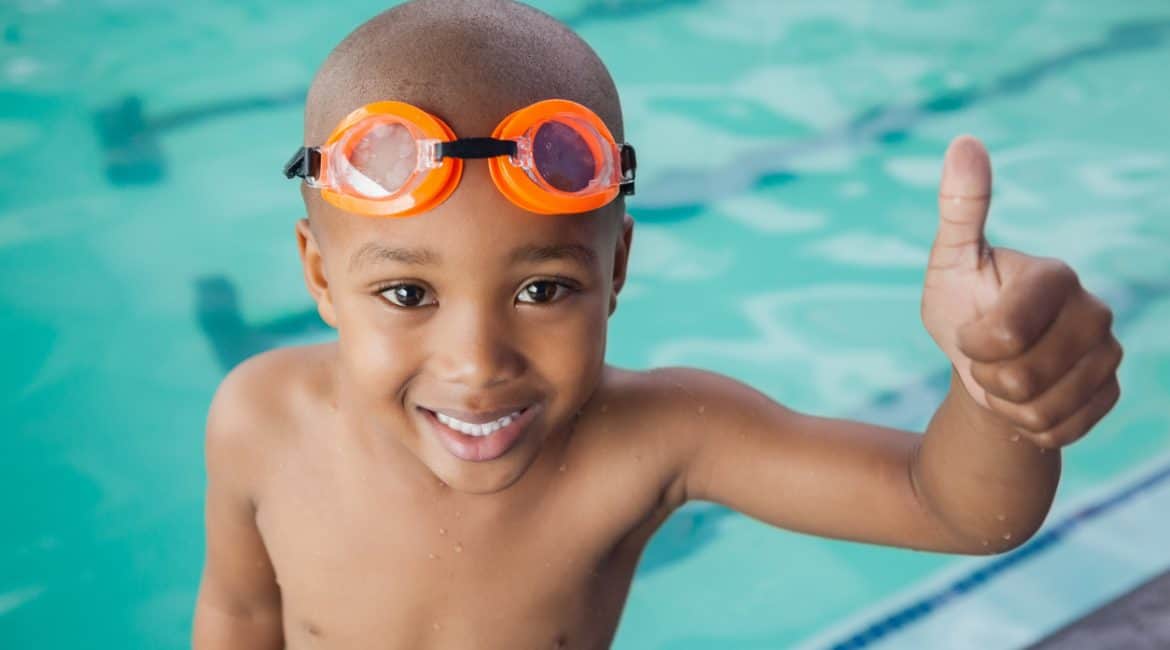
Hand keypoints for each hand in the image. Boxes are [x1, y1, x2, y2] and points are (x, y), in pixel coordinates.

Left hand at [920, 136, 1122, 447]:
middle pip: (1024, 375)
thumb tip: (964, 140)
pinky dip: (1028, 425)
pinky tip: (1025, 401)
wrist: (983, 365)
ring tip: (1003, 377)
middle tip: (984, 357)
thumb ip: (961, 207)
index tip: (967, 332)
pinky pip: (1059, 430)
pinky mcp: (1111, 392)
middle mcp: (1094, 311)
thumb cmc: (962, 305)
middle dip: (986, 376)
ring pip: (1041, 407)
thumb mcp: (950, 261)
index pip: (1009, 332)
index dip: (974, 344)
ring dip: (1004, 403)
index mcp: (1055, 275)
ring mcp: (1109, 355)